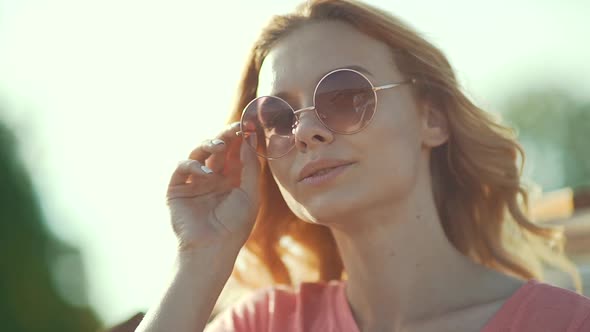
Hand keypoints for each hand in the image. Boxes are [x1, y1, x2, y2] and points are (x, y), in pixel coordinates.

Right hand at [166, 122, 260, 251]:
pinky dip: (193, 165)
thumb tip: (251, 138)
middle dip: (226, 136)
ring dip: (209, 144)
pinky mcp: (178, 188)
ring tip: (219, 145)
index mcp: (231, 179)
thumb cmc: (235, 225)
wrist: (213, 248)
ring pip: (199, 152)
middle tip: (235, 127)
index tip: (249, 124)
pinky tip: (207, 173)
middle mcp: (213, 177)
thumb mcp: (250, 193)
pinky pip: (183, 167)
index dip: (241, 138)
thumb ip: (250, 166)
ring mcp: (195, 181)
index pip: (235, 152)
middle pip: (218, 149)